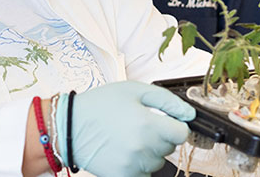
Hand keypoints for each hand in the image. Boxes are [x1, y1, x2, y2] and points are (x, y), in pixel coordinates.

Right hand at [63, 81, 195, 176]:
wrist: (69, 126)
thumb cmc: (100, 105)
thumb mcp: (134, 91)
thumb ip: (167, 101)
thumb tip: (190, 114)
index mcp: (148, 124)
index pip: (182, 134)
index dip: (176, 126)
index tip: (165, 122)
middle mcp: (143, 147)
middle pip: (170, 148)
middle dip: (160, 137)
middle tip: (139, 126)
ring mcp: (133, 165)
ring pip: (157, 162)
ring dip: (149, 152)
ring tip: (128, 138)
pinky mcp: (123, 176)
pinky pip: (144, 174)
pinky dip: (138, 165)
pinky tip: (124, 151)